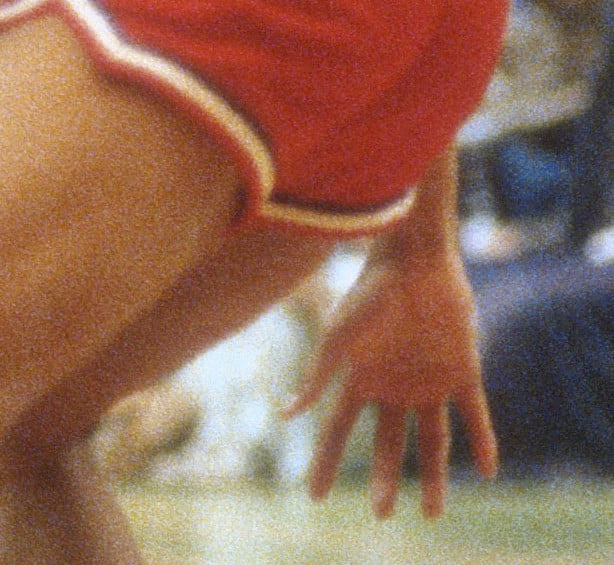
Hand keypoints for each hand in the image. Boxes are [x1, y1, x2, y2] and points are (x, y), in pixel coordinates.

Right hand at [283, 241, 498, 517]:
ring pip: (432, 440)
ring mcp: (428, 381)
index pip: (338, 431)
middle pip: (386, 444)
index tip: (316, 496)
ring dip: (433, 476)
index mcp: (358, 380)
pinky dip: (483, 442)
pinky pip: (475, 415)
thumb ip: (317, 373)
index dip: (325, 463)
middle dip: (383, 480)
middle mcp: (392, 387)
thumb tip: (287, 412)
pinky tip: (488, 470)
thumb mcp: (339, 335)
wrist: (415, 260)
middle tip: (383, 515)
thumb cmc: (369, 292)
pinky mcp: (463, 371)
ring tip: (431, 511)